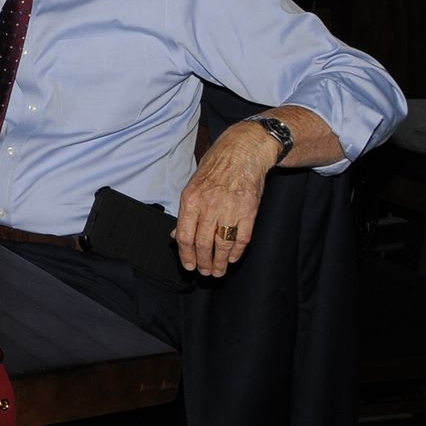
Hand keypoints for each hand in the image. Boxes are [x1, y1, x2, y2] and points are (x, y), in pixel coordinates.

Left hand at [175, 125, 277, 276]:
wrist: (242, 153)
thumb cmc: (215, 169)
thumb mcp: (193, 186)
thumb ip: (186, 212)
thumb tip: (176, 235)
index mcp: (191, 200)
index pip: (184, 235)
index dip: (185, 255)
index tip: (188, 266)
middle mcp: (209, 206)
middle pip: (203, 243)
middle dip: (203, 262)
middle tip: (205, 272)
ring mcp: (230, 209)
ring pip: (222, 244)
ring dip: (219, 262)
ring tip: (218, 271)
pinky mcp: (249, 211)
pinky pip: (242, 237)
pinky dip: (236, 251)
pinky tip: (232, 258)